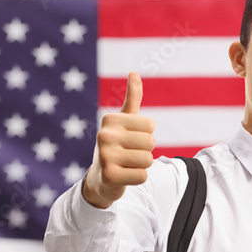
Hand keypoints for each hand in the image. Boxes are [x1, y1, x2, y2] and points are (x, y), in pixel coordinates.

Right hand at [82, 71, 155, 208]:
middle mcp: (104, 135)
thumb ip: (132, 99)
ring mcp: (105, 156)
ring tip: (127, 165)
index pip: (150, 125)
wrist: (100, 178)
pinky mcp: (110, 176)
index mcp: (110, 120)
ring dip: (142, 165)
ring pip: (148, 160)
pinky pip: (142, 176)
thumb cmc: (116, 146)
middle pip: (151, 143)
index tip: (130, 140)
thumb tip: (134, 72)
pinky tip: (125, 176)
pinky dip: (138, 178)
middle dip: (145, 151)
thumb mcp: (123, 122)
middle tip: (129, 155)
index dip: (146, 135)